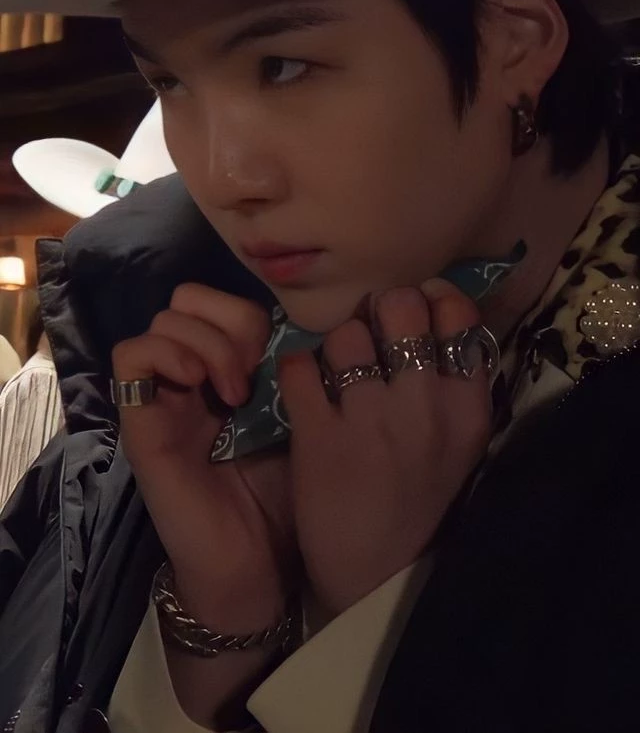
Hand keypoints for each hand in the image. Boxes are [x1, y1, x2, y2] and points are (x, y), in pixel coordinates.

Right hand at [112, 284, 296, 633]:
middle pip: (189, 298)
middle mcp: (190, 377)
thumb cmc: (284, 496)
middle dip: (227, 322)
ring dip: (206, 343)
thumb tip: (303, 322)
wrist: (257, 563)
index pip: (221, 302)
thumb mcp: (298, 418)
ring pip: (164, 319)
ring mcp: (162, 397)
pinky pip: (130, 356)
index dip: (249, 314)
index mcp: (227, 371)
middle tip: (253, 371)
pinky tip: (196, 385)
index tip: (279, 358)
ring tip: (233, 392)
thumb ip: (292, 369)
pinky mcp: (140, 422)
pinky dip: (165, 354)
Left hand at [279, 279, 491, 616]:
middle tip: (369, 333)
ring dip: (335, 343)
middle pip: (400, 304)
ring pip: (346, 332)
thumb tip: (430, 302)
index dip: (428, 301)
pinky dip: (296, 370)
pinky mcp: (319, 439)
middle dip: (379, 309)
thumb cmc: (419, 496)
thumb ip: (453, 378)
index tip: (410, 319)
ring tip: (336, 370)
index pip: (455, 310)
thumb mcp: (458, 440)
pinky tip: (304, 387)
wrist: (376, 574)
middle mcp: (426, 406)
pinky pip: (299, 367)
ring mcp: (371, 422)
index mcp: (468, 406)